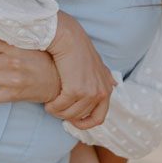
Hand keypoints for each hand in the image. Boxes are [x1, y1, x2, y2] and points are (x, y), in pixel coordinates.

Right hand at [43, 13, 114, 128]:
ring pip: (69, 114)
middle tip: (55, 108)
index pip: (99, 117)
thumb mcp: (98, 64)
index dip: (85, 124)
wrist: (69, 38)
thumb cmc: (80, 49)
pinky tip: (47, 101)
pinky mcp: (75, 90)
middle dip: (65, 116)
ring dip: (57, 112)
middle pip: (80, 116)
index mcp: (106, 89)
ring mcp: (89, 92)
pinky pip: (60, 106)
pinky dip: (51, 107)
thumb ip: (106, 76)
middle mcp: (100, 93)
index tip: (72, 123)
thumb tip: (114, 84)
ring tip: (50, 105)